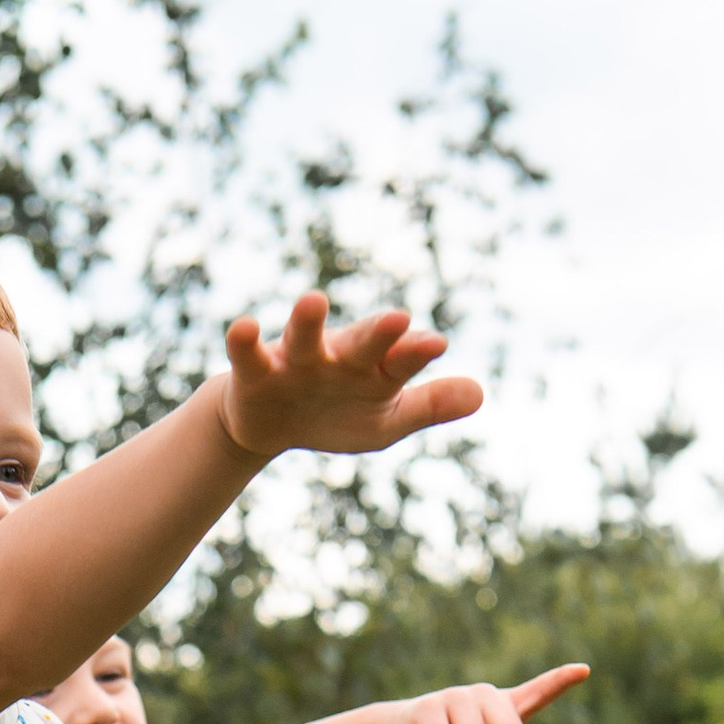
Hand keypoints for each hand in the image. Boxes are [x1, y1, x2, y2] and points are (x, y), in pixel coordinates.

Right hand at [218, 298, 484, 461]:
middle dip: (378, 333)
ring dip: (308, 321)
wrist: (273, 423)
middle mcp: (339, 356)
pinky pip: (249, 354)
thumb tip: (481, 394)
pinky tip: (243, 326)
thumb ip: (429, 406)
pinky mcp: (256, 371)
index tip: (435, 344)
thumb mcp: (387, 420)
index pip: (401, 360)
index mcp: (375, 368)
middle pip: (363, 342)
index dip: (415, 353)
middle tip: (397, 318)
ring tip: (313, 301)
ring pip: (305, 337)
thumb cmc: (338, 413)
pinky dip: (244, 341)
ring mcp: (297, 359)